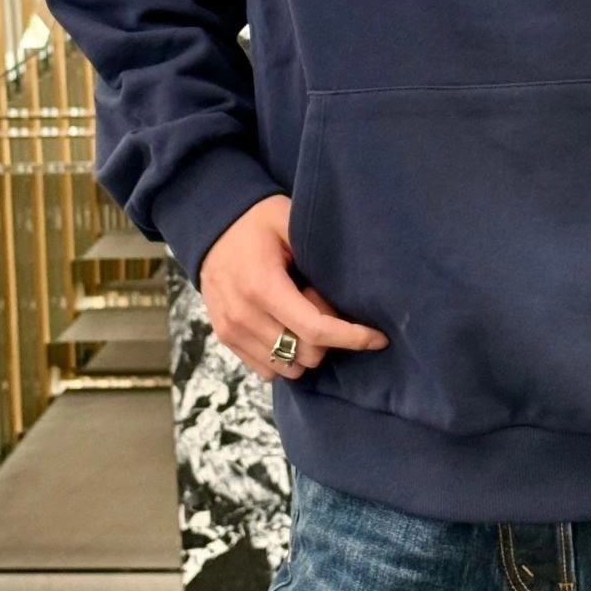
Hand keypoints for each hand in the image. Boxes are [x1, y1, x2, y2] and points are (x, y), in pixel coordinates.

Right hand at [199, 193, 388, 380]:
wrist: (212, 226)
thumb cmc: (258, 221)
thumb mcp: (289, 220)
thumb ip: (317, 252)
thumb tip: (351, 283)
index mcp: (262, 286)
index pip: (316, 330)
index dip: (352, 337)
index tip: (379, 337)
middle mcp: (244, 316)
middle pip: (305, 354)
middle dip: (328, 337)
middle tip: (324, 302)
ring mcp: (231, 331)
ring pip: (287, 368)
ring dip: (306, 348)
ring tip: (304, 312)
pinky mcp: (226, 339)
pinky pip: (267, 370)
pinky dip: (285, 356)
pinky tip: (288, 325)